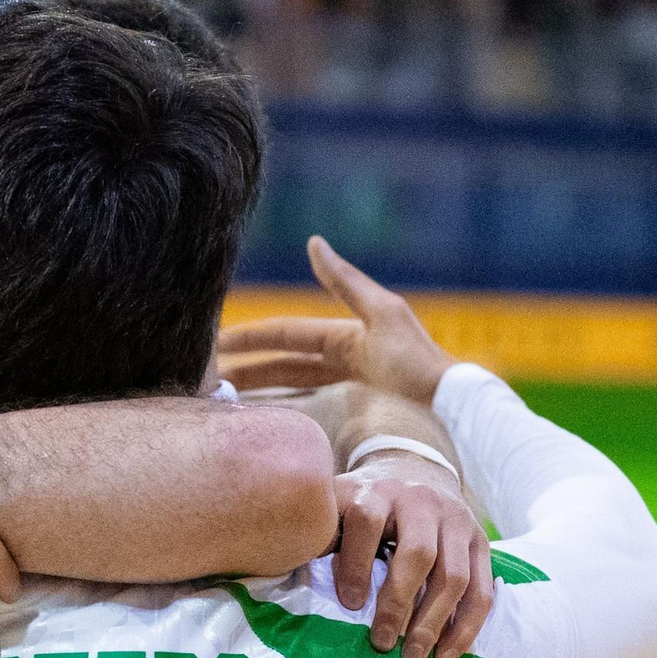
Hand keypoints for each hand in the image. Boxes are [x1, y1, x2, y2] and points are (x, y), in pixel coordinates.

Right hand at [218, 237, 454, 408]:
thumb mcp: (381, 312)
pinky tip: (265, 414)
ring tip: (224, 397)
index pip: (284, 335)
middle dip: (244, 366)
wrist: (450, 402)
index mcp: (342, 335)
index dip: (249, 338)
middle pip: (281, 361)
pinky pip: (309, 401)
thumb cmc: (418, 359)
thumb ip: (344, 281)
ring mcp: (346, 381)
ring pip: (291, 382)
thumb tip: (313, 243)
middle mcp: (340, 354)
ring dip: (258, 387)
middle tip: (206, 376)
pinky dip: (283, 404)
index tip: (215, 342)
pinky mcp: (354, 403)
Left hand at [334, 456, 492, 657]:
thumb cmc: (361, 503)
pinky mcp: (481, 543)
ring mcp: (457, 521)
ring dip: (435, 624)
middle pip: (418, 553)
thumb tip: (286, 574)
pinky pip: (482, 591)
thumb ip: (318, 534)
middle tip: (383, 645)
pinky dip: (466, 627)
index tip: (349, 605)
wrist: (412, 472)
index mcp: (376, 490)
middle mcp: (421, 501)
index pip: (367, 522)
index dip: (357, 565)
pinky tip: (447, 655)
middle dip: (400, 604)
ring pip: (454, 576)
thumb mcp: (335, 505)